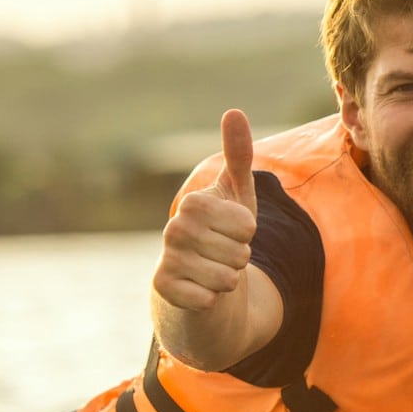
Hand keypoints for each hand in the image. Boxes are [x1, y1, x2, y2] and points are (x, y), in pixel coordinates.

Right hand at [152, 109, 259, 312]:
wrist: (197, 278)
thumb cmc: (222, 234)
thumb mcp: (238, 195)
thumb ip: (238, 155)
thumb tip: (233, 112)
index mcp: (193, 203)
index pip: (247, 225)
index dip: (249, 233)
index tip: (233, 231)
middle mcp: (173, 228)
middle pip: (240, 253)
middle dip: (240, 259)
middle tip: (222, 254)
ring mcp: (166, 259)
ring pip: (227, 278)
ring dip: (228, 279)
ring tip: (213, 270)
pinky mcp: (163, 289)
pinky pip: (209, 299)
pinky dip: (213, 299)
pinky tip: (200, 290)